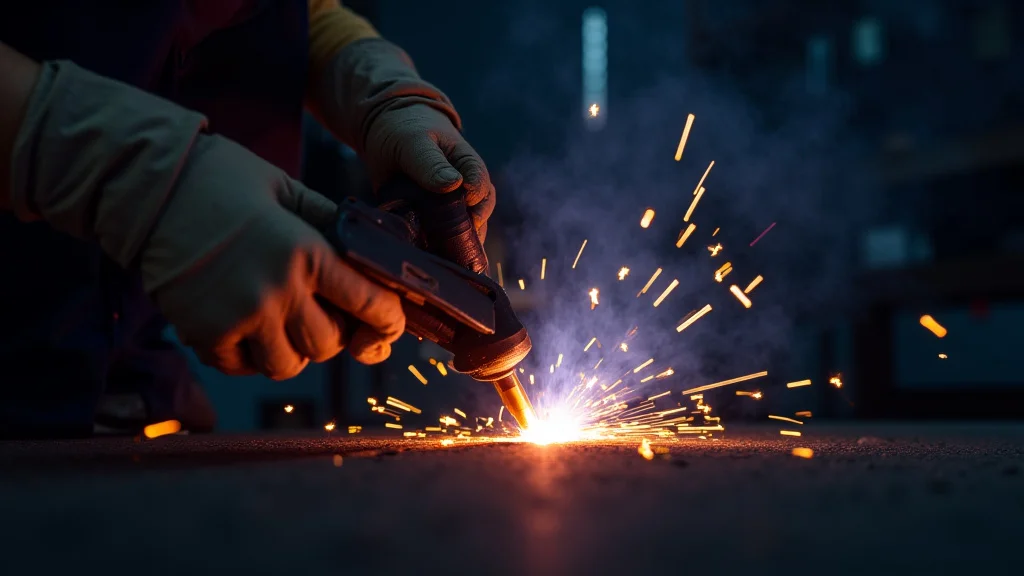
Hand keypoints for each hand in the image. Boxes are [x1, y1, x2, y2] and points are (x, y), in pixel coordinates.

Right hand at [145, 134, 405, 378]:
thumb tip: (369, 251)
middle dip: (332, 335)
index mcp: (306, 252)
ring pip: (288, 365)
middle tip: (319, 314)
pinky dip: (250, 355)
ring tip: (278, 321)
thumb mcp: (287, 190)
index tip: (387, 326)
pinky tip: (244, 325)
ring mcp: (239, 317)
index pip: (369, 304)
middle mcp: (277, 291)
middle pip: (328, 345)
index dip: (388, 321)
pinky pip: (243, 366)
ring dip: (291, 349)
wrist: (145, 188)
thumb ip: (329, 224)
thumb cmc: (221, 179)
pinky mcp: (204, 334)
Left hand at [364, 103, 494, 243]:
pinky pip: (438, 239)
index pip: (482, 190)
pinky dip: (433, 249)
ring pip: (461, 234)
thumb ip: (431, 163)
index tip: (462, 210)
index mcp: (469, 167)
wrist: (386, 133)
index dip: (474, 203)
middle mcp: (465, 191)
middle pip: (478, 219)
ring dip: (451, 247)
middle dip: (466, 236)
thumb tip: (455, 185)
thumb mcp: (414, 142)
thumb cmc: (405, 130)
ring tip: (436, 257)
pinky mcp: (431, 221)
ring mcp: (450, 208)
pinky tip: (424, 256)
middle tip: (449, 248)